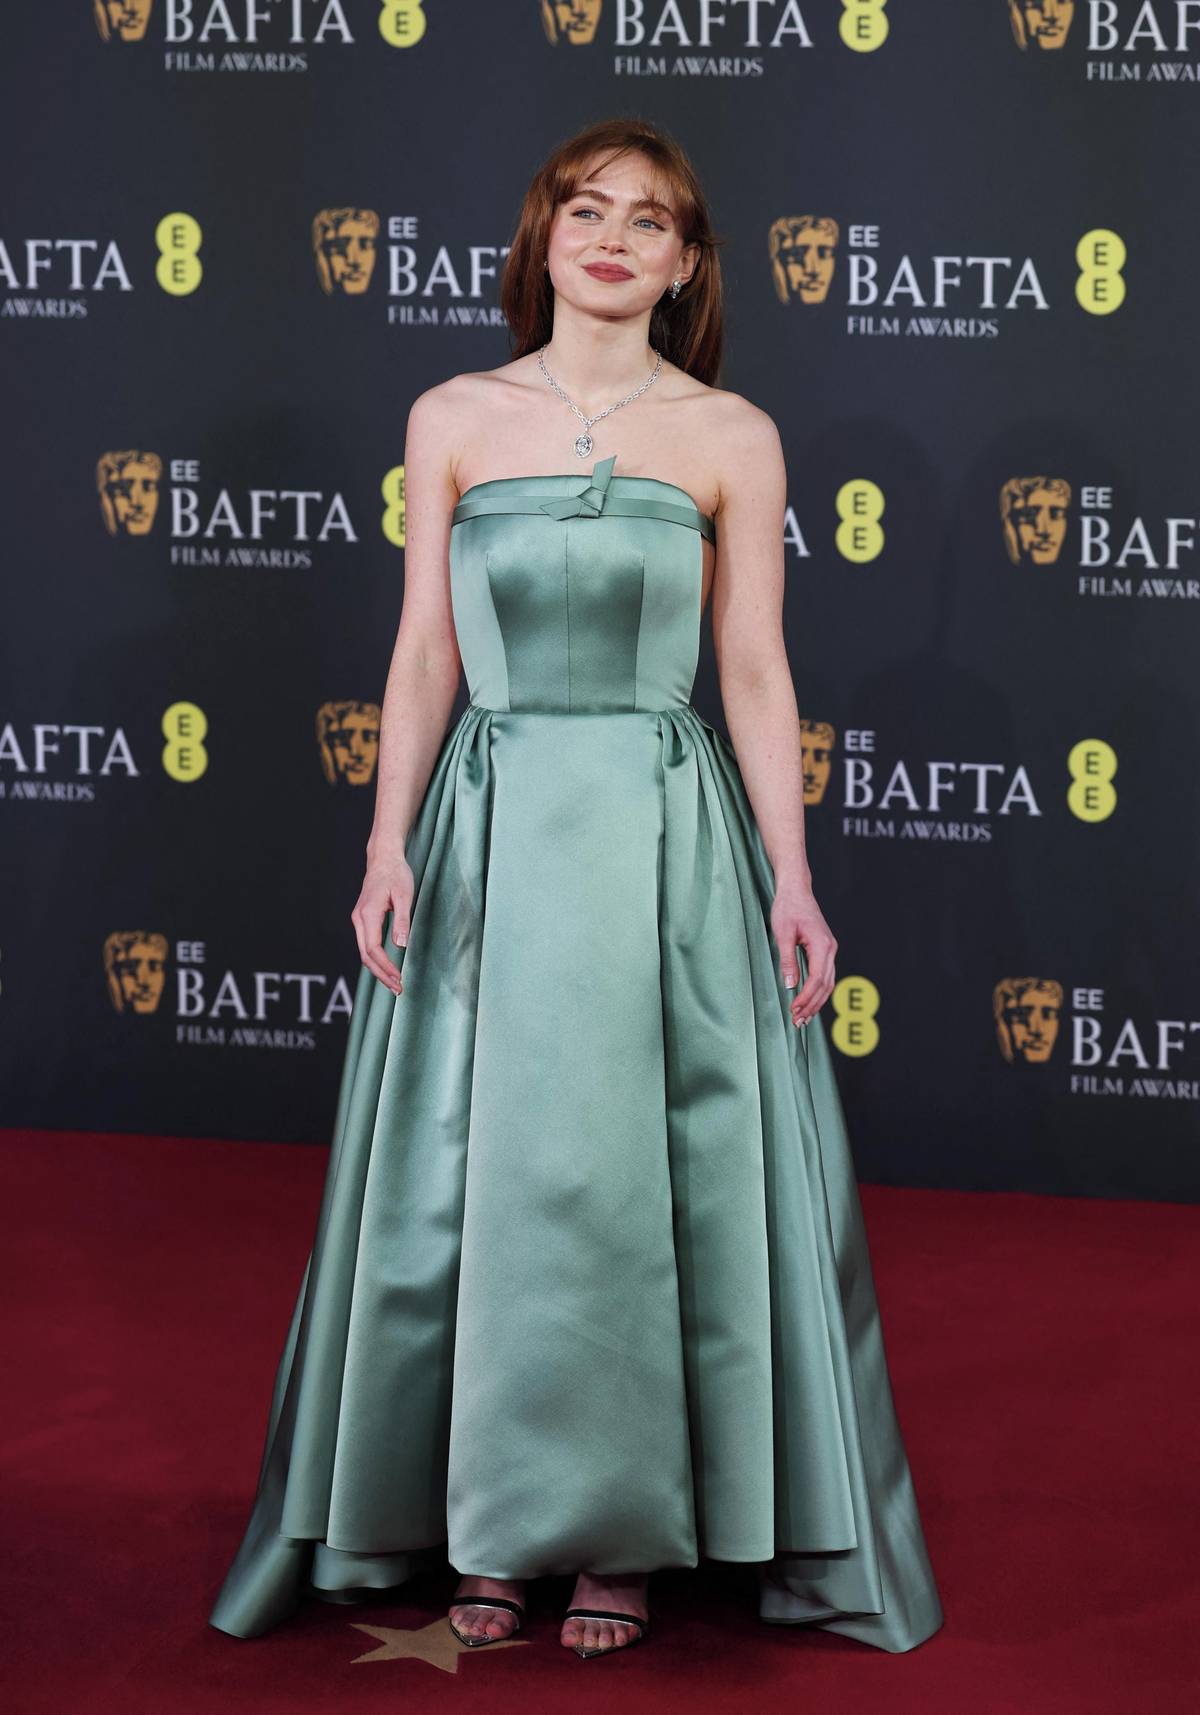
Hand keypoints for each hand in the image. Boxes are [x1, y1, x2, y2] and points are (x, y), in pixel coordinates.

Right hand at [351, 854, 413, 995]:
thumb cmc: (396, 874)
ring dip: (378, 969)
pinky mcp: (363, 920)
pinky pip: (366, 945)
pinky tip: (387, 967)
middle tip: (398, 989)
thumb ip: (402, 920)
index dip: (386, 967)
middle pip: (365, 956)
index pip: (373, 949)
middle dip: (381, 974)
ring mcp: (359, 920)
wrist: (383, 859)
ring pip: (364, 952)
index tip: (399, 978)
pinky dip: (376, 959)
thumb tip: (401, 944)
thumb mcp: (404, 895)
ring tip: (394, 982)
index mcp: (367, 914)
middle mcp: (359, 919)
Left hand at [771, 880, 836, 1027]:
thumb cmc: (788, 908)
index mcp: (822, 945)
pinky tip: (809, 1002)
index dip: (806, 998)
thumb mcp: (783, 933)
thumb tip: (790, 984)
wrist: (796, 890)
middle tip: (798, 1022)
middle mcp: (830, 949)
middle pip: (825, 985)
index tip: (794, 1011)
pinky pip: (825, 976)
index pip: (817, 979)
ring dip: (816, 1002)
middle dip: (812, 1005)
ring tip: (804, 1018)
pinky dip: (818, 991)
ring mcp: (829, 950)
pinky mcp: (824, 950)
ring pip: (828, 983)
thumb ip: (787, 960)